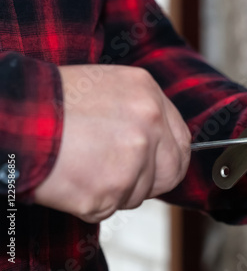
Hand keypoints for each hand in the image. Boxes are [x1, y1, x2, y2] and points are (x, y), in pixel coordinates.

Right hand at [34, 65, 190, 222]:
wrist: (16, 119)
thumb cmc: (52, 103)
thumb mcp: (107, 87)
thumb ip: (140, 113)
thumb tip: (159, 143)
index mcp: (148, 94)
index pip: (182, 142)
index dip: (170, 160)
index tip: (159, 168)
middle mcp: (149, 124)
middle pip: (171, 172)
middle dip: (151, 182)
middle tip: (123, 178)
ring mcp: (132, 158)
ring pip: (138, 193)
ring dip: (114, 190)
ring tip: (83, 167)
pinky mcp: (109, 189)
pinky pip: (109, 208)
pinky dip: (90, 202)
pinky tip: (72, 178)